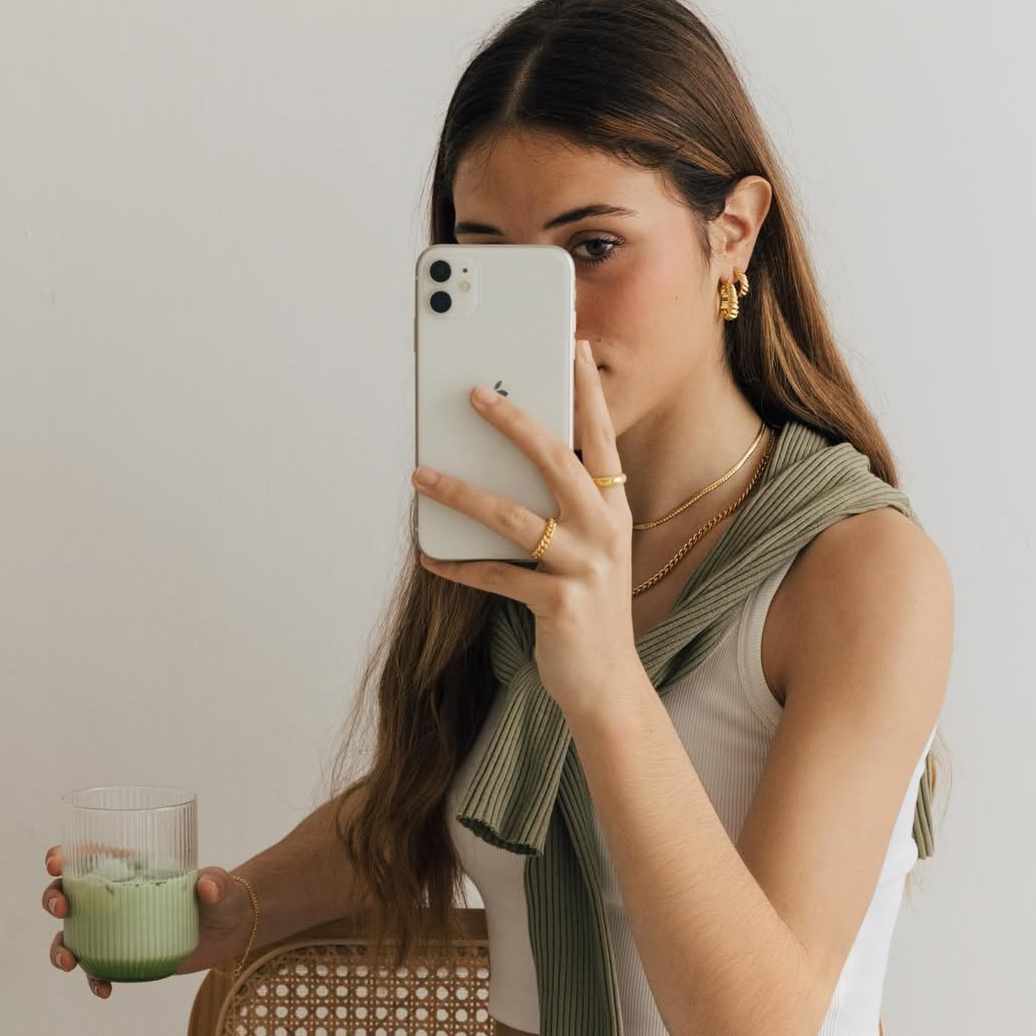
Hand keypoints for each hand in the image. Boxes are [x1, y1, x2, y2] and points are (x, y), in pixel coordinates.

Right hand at [43, 845, 253, 994]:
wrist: (232, 930)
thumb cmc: (221, 896)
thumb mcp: (220, 886)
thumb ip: (216, 883)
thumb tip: (207, 887)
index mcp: (130, 869)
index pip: (87, 856)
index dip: (63, 857)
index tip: (56, 863)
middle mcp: (115, 897)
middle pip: (68, 894)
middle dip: (53, 899)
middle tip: (61, 909)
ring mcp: (116, 929)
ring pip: (73, 936)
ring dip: (60, 948)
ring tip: (68, 962)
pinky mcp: (125, 956)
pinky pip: (98, 969)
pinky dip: (94, 980)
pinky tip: (104, 989)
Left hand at [412, 338, 637, 719]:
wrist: (607, 684)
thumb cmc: (588, 609)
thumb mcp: (589, 551)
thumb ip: (564, 510)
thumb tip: (504, 467)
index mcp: (614, 509)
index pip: (602, 438)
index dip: (587, 393)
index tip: (572, 350)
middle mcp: (605, 531)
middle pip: (558, 462)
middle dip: (515, 424)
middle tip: (475, 394)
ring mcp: (584, 567)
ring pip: (514, 517)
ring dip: (462, 493)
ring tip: (421, 474)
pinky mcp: (558, 603)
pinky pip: (496, 575)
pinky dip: (458, 565)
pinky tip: (429, 555)